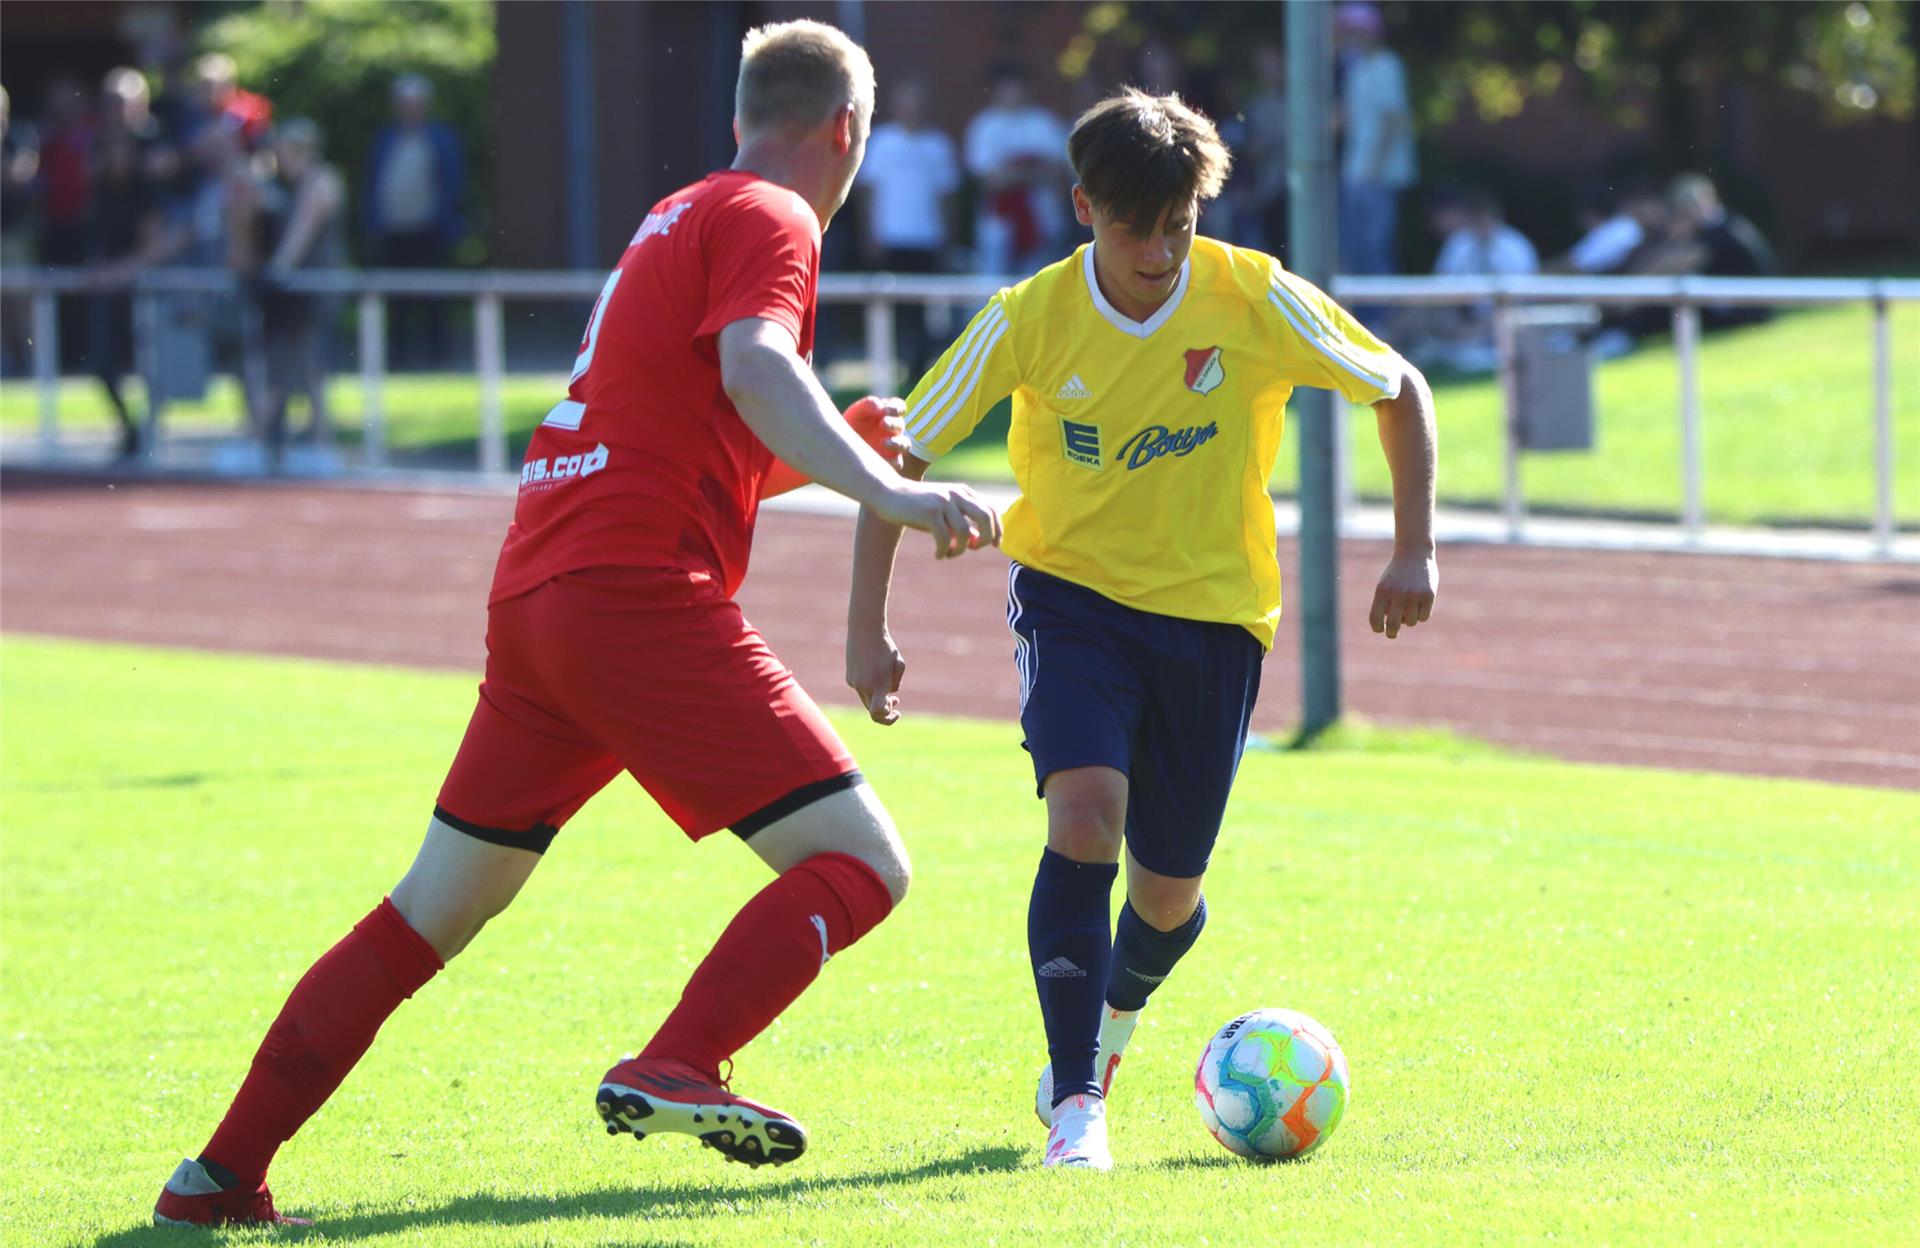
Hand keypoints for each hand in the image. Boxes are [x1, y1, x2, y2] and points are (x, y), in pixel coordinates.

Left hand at [844, 395, 909, 468]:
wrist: (841, 447)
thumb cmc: (850, 425)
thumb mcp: (856, 413)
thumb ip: (868, 405)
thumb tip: (880, 406)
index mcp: (888, 414)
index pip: (899, 407)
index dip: (896, 407)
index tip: (886, 409)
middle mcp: (893, 429)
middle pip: (900, 425)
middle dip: (893, 424)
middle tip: (883, 423)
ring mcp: (893, 446)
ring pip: (904, 444)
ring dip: (898, 443)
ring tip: (885, 443)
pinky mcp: (889, 461)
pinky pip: (897, 462)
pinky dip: (893, 461)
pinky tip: (881, 459)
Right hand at [846, 628, 907, 724]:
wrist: (865, 630)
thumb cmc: (886, 646)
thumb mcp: (898, 664)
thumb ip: (895, 683)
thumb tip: (888, 694)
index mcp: (879, 684)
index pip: (879, 713)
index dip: (888, 719)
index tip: (896, 711)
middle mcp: (864, 686)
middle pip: (873, 709)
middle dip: (885, 708)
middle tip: (896, 701)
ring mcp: (854, 683)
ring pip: (866, 699)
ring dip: (877, 697)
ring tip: (888, 689)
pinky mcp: (849, 678)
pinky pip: (861, 689)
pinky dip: (869, 688)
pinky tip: (874, 673)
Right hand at [872, 479, 1001, 559]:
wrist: (888, 494)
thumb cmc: (917, 508)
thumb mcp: (943, 515)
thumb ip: (961, 524)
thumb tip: (979, 540)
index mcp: (963, 492)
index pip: (991, 510)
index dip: (997, 529)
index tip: (995, 545)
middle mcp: (956, 494)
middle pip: (986, 517)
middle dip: (986, 539)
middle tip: (973, 549)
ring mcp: (943, 501)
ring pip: (966, 532)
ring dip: (960, 549)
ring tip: (948, 553)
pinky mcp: (929, 511)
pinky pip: (945, 538)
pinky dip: (944, 550)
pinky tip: (938, 554)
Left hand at [1369, 548, 1436, 639]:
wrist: (1414, 553)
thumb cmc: (1396, 573)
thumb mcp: (1385, 586)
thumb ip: (1385, 606)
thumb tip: (1390, 626)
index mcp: (1382, 591)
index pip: (1375, 619)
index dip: (1377, 628)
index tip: (1381, 629)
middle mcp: (1397, 594)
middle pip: (1393, 626)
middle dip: (1392, 633)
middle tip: (1392, 634)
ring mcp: (1414, 595)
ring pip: (1411, 622)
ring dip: (1409, 619)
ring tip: (1409, 607)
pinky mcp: (1429, 595)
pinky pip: (1424, 617)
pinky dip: (1421, 614)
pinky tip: (1420, 604)